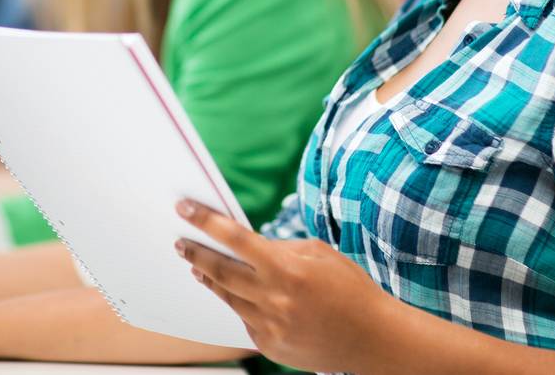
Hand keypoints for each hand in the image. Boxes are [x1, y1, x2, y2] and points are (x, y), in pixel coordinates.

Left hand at [175, 199, 390, 373]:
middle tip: (180, 243)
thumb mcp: (319, 253)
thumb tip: (248, 247)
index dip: (205, 221)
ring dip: (210, 279)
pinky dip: (239, 304)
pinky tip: (237, 294)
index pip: (234, 238)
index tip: (184, 209)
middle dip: (195, 253)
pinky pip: (245, 320)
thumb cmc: (351, 289)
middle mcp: (273, 298)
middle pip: (219, 270)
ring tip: (198, 267)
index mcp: (286, 268)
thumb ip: (280, 248)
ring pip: (227, 297)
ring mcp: (269, 326)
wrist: (374, 338)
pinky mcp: (270, 346)